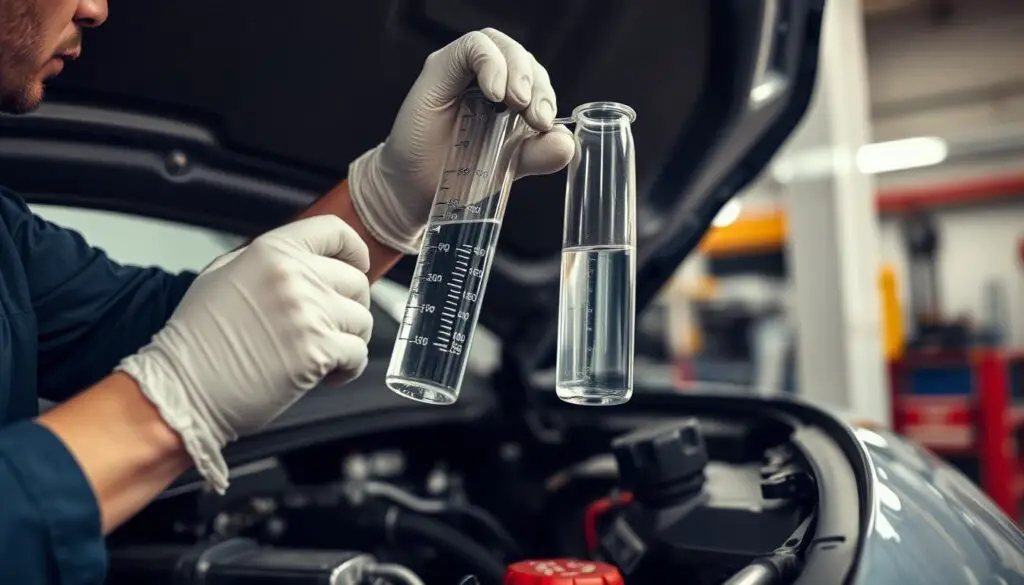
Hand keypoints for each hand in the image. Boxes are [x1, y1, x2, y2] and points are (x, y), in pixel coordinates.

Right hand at [117, 216, 373, 492]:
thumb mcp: (222, 276)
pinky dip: (349, 368)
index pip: (335, 232)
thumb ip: (267, 261)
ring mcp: (309, 314)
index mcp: (272, 252)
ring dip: (350, 339)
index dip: (354, 250)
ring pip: (362, 320)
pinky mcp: (318, 351)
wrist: (183, 389)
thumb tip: (307, 261)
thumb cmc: (197, 341)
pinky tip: (326, 374)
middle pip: (356, 281)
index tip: (357, 266)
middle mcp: (294, 277)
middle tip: (332, 326)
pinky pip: (358, 354)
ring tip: (324, 353)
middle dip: (350, 306)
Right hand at [348, 28, 575, 253]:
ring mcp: (460, 70)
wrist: (417, 192)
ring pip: (498, 43)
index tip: (544, 123)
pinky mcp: (439, 68)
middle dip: (536, 82)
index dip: (546, 93)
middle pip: (520, 55)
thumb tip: (567, 142)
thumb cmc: (456, 174)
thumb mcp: (508, 165)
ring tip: (517, 102)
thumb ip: (538, 153)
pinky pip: (471, 47)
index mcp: (504, 95)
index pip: (533, 75)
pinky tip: (495, 93)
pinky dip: (490, 63)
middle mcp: (482, 77)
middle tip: (534, 116)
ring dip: (516, 69)